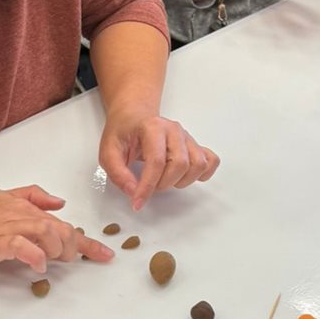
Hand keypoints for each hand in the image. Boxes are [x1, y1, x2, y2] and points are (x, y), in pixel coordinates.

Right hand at [0, 185, 112, 274]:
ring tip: (56, 260)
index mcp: (18, 203)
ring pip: (46, 231)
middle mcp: (15, 211)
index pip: (58, 219)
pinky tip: (39, 265)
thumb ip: (28, 197)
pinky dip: (35, 256)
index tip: (104, 254)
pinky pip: (21, 246)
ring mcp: (4, 225)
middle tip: (75, 260)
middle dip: (75, 245)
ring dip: (58, 248)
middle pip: (58, 226)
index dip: (84, 238)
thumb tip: (59, 202)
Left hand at [99, 109, 219, 210]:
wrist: (134, 116)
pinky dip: (202, 174)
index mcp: (153, 127)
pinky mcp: (195, 146)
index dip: (147, 186)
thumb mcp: (108, 151)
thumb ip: (118, 173)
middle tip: (149, 185)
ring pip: (198, 165)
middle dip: (164, 184)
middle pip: (180, 164)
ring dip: (182, 181)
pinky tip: (185, 176)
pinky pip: (211, 161)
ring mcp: (187, 137)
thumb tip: (133, 191)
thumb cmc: (123, 132)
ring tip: (165, 179)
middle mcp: (174, 130)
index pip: (156, 161)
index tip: (138, 202)